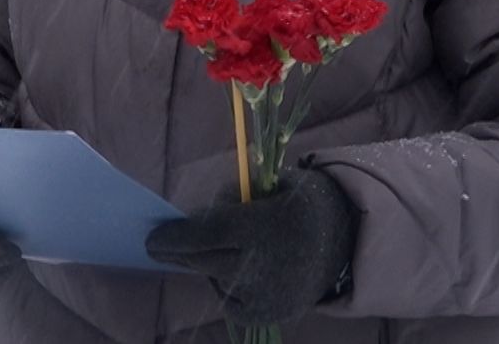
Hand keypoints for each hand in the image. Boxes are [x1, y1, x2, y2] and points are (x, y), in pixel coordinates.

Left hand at [146, 168, 356, 324]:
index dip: (175, 237)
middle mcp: (263, 264)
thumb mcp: (273, 183)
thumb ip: (235, 195)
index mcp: (265, 225)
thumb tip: (194, 215)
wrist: (348, 244)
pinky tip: (239, 270)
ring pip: (214, 278)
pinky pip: (228, 300)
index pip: (207, 232)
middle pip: (203, 259)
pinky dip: (224, 284)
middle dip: (177, 252)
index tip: (151, 239)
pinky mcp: (267, 314)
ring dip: (207, 264)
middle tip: (158, 246)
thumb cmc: (302, 204)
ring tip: (228, 249)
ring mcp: (265, 295)